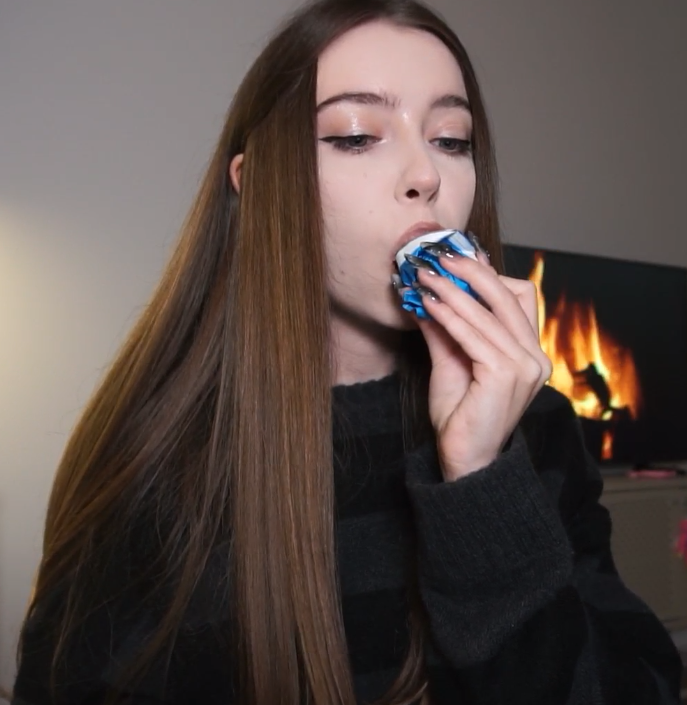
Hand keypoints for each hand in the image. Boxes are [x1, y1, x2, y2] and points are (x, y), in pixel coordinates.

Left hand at [407, 251, 551, 481]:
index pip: (519, 297)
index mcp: (530, 353)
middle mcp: (535, 357)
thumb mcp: (452, 362)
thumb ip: (446, 329)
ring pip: (486, 313)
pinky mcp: (505, 376)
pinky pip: (472, 335)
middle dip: (471, 271)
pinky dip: (448, 316)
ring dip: (452, 290)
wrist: (463, 459)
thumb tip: (427, 294)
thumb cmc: (461, 415)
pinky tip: (428, 305)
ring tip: (424, 277)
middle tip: (439, 257)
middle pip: (508, 295)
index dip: (489, 274)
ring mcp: (525, 367)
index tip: (457, 260)